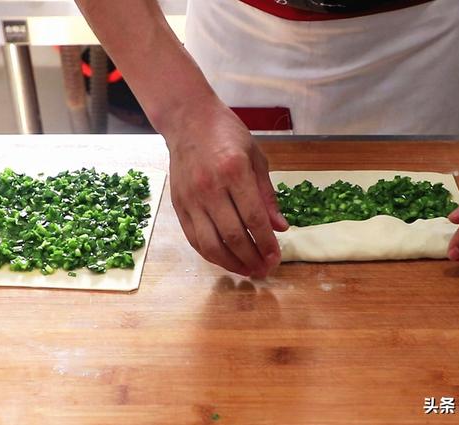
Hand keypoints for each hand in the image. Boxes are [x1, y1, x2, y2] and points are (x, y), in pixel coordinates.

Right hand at [164, 98, 288, 276]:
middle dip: (252, 258)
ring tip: (247, 271)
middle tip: (264, 270)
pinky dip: (210, 254)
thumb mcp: (256, 157)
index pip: (254, 218)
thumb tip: (280, 227)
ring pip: (210, 243)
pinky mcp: (178, 205)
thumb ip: (267, 194)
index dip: (267, 243)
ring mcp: (191, 198)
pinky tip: (225, 260)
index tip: (276, 258)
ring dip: (231, 263)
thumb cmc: (226, 134)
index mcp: (234, 171)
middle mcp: (210, 187)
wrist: (188, 120)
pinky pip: (194, 238)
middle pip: (233, 235)